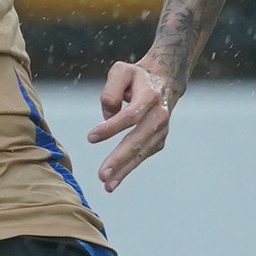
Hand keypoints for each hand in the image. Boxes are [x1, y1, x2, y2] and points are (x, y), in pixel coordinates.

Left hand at [88, 60, 177, 189]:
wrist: (164, 82)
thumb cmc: (136, 78)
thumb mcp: (120, 71)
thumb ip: (110, 90)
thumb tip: (108, 117)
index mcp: (149, 96)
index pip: (130, 115)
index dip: (111, 128)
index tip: (90, 137)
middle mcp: (159, 115)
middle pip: (137, 140)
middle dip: (119, 158)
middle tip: (102, 174)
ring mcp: (161, 130)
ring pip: (141, 153)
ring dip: (124, 170)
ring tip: (107, 185)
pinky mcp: (159, 141)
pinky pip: (142, 156)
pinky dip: (128, 169)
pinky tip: (114, 180)